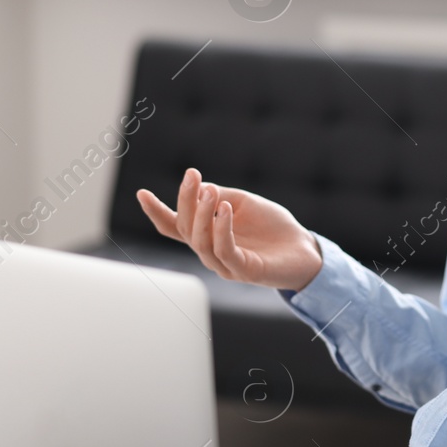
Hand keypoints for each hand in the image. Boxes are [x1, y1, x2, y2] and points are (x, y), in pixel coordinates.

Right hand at [137, 168, 322, 289]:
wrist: (305, 247)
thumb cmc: (273, 226)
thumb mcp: (243, 202)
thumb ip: (219, 196)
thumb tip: (198, 188)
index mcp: (208, 234)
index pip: (175, 227)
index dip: (157, 212)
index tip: (142, 193)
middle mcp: (211, 251)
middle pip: (185, 229)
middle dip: (185, 201)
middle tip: (192, 175)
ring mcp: (225, 265)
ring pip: (200, 241)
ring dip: (202, 213)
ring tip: (209, 191)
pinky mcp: (244, 271)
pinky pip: (225, 250)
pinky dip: (222, 228)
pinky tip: (226, 209)